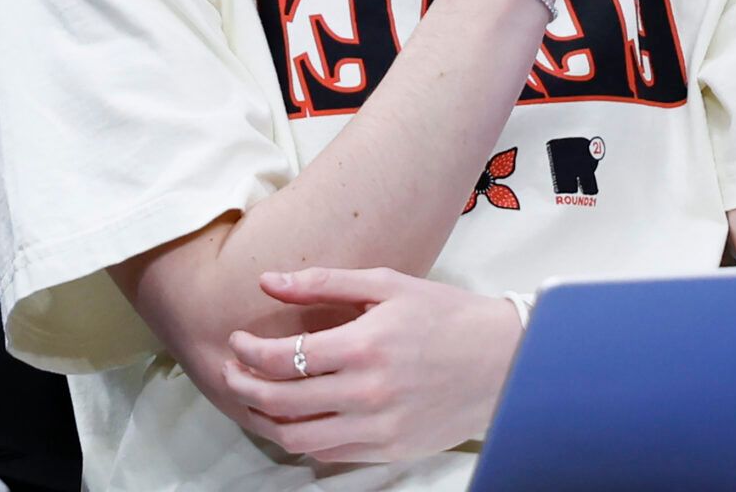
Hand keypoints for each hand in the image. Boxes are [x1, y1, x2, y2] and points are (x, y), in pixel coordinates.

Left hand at [223, 268, 522, 464]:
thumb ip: (324, 283)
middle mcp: (368, 393)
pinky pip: (327, 454)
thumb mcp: (388, 285)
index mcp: (366, 346)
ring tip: (254, 398)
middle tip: (232, 370)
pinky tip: (297, 417)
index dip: (248, 352)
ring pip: (296, 437)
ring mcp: (378, 428)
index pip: (283, 359)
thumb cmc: (447, 315)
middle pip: (280, 402)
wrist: (504, 360)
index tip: (237, 341)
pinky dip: (301, 438)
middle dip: (243, 386)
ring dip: (263, 419)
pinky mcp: (388, 450)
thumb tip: (268, 280)